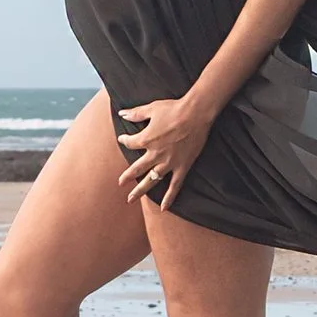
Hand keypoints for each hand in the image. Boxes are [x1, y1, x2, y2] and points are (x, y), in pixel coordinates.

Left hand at [116, 93, 212, 211]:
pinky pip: (175, 185)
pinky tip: (163, 208)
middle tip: (120, 184)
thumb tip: (121, 113)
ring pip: (151, 180)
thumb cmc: (174, 109)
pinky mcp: (182, 166)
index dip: (124, 140)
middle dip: (127, 176)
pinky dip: (169, 197)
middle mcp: (155, 154)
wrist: (196, 114)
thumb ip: (136, 114)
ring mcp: (168, 162)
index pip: (130, 143)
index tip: (123, 139)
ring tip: (131, 199)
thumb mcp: (151, 108)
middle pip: (136, 168)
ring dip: (140, 190)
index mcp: (146, 139)